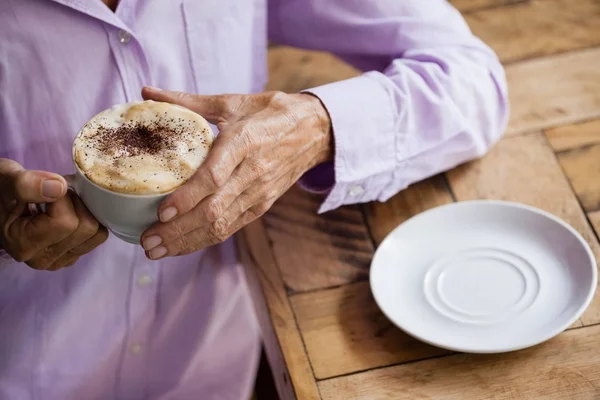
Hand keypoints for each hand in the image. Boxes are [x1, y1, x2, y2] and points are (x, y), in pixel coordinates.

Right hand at [0, 159, 108, 269]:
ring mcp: (60, 260)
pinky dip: (89, 219)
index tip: (47, 190)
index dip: (63, 198)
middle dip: (76, 204)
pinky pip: (98, 236)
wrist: (1, 203)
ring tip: (61, 204)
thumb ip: (27, 184)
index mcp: (24, 245)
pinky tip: (68, 213)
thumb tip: (58, 188)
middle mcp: (43, 259)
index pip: (65, 222)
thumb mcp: (7, 180)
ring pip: (97, 233)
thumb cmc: (3, 191)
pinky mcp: (72, 255)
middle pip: (86, 228)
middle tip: (56, 195)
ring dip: (85, 211)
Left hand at [140, 87, 332, 258]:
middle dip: (178, 230)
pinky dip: (205, 239)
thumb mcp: (232, 102)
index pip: (214, 177)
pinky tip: (182, 245)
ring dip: (188, 241)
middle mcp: (253, 173)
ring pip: (221, 225)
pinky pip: (231, 228)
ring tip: (157, 250)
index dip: (187, 198)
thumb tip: (146, 92)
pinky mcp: (262, 205)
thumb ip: (187, 101)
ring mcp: (259, 193)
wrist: (314, 130)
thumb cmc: (269, 112)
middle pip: (213, 210)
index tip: (161, 211)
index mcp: (244, 142)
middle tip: (147, 242)